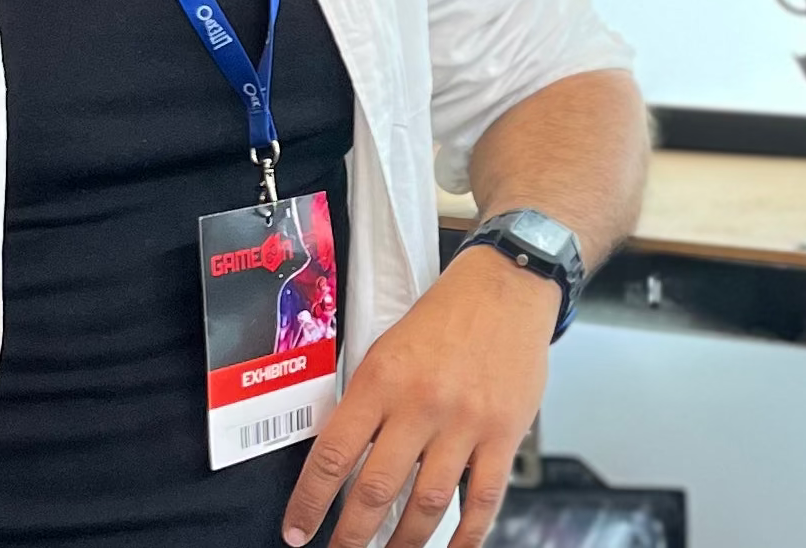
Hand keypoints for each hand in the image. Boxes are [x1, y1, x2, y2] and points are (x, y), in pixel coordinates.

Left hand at [283, 245, 557, 547]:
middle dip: (351, 537)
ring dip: (403, 543)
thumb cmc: (445, 315)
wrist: (508, 284)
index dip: (309, 502)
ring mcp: (466, 422)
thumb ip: (366, 400)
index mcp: (382, 378)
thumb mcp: (388, 346)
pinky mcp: (504, 433)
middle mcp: (421, 404)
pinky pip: (483, 499)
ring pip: (427, 504)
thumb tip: (340, 461)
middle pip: (375, 491)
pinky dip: (466, 536)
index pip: (333, 455)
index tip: (297, 531)